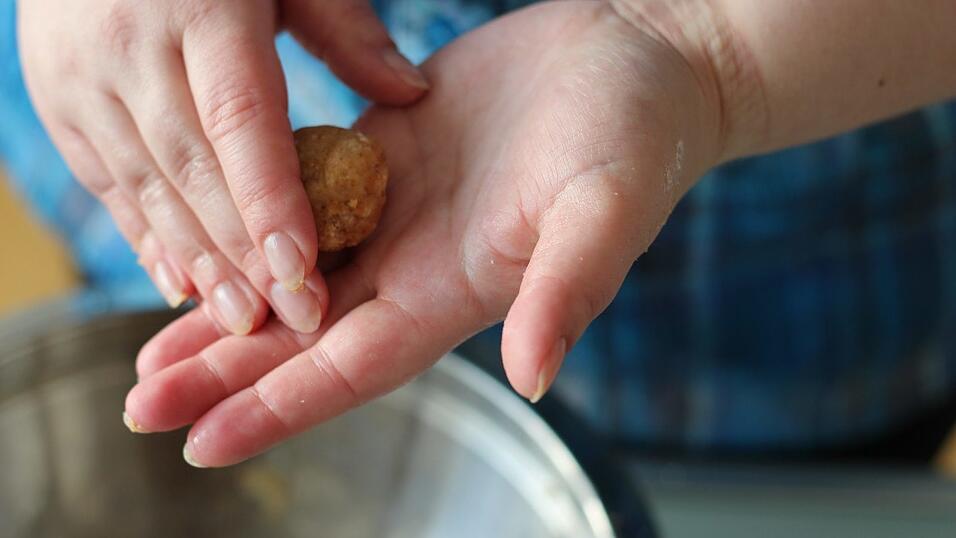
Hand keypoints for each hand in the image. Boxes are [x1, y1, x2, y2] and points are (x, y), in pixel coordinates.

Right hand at [18, 0, 427, 334]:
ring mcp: (83, 78)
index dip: (271, 204)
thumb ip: (346, 31)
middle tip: (285, 321)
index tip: (303, 273)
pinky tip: (180, 283)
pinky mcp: (58, 100)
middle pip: (193, 171)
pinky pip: (107, 183)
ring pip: (147, 187)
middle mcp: (131, 49)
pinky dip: (146, 236)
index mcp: (202, 8)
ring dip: (196, 261)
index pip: (239, 124)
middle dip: (240, 256)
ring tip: (240, 320)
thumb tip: (412, 94)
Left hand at [124, 1, 722, 465]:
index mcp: (457, 287)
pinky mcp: (390, 153)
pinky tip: (211, 241)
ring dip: (225, 313)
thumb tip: (535, 375)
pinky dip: (254, 228)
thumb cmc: (638, 135)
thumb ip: (568, 292)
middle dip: (224, 376)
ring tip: (154, 351)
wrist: (640, 57)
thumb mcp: (606, 212)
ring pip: (293, 278)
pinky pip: (306, 200)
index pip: (351, 367)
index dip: (278, 407)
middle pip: (303, 337)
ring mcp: (400, 210)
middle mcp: (417, 262)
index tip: (200, 444)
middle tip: (140, 405)